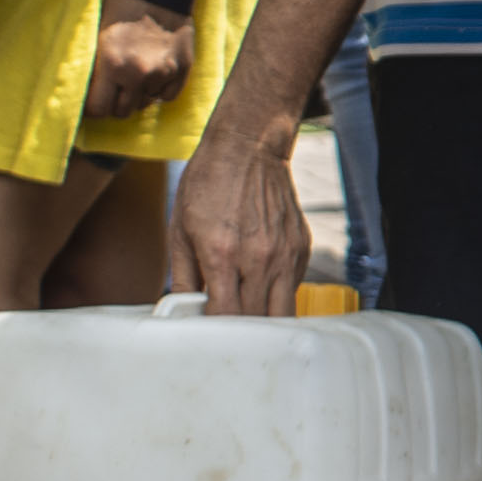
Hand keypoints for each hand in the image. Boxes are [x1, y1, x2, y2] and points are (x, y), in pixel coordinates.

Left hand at [85, 0, 194, 117]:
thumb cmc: (120, 11)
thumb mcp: (97, 39)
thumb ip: (94, 70)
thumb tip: (88, 97)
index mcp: (111, 65)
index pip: (98, 109)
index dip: (93, 109)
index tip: (94, 103)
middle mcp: (137, 73)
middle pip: (122, 112)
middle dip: (116, 103)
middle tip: (115, 90)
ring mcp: (163, 73)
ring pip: (145, 104)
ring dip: (138, 94)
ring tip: (136, 73)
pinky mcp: (183, 69)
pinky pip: (167, 96)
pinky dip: (160, 89)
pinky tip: (155, 73)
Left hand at [168, 123, 312, 314]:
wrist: (248, 147)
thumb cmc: (208, 184)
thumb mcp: (180, 229)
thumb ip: (183, 277)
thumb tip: (181, 313)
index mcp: (222, 254)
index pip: (225, 316)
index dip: (215, 332)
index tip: (206, 333)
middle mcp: (259, 257)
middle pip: (256, 321)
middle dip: (238, 331)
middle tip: (224, 330)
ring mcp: (285, 253)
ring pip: (282, 313)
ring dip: (264, 321)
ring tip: (246, 318)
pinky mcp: (301, 247)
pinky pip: (292, 289)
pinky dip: (277, 296)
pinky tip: (260, 285)